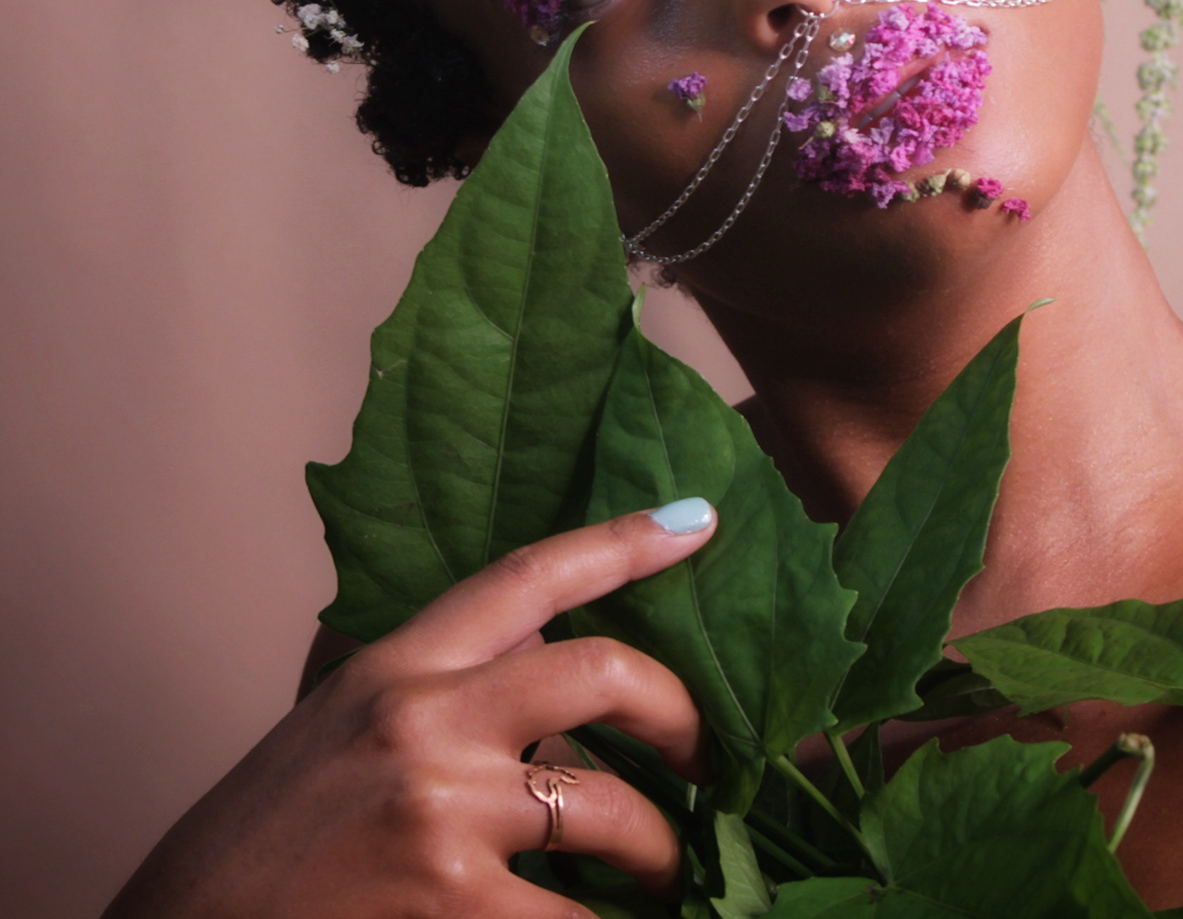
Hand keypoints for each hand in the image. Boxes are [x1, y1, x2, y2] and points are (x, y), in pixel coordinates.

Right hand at [105, 502, 718, 917]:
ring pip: (613, 814)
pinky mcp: (455, 911)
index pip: (528, 576)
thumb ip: (438, 682)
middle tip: (705, 756)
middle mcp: (426, 726)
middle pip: (603, 672)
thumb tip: (545, 642)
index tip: (697, 519)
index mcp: (395, 668)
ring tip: (666, 878)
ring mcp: (443, 818)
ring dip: (662, 853)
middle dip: (680, 713)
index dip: (623, 541)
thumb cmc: (263, 842)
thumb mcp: (339, 726)